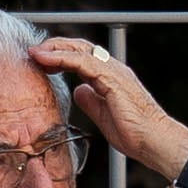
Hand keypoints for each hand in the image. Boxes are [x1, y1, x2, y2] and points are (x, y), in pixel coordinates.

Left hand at [28, 36, 187, 178]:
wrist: (155, 141)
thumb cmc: (135, 133)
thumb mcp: (103, 116)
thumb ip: (90, 101)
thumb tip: (78, 90)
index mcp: (110, 77)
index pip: (82, 56)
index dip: (60, 55)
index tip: (41, 60)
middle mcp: (113, 69)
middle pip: (78, 47)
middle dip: (54, 46)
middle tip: (33, 52)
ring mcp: (113, 71)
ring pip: (78, 49)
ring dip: (53, 49)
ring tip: (34, 53)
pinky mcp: (111, 78)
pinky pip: (82, 61)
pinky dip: (61, 58)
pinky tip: (46, 60)